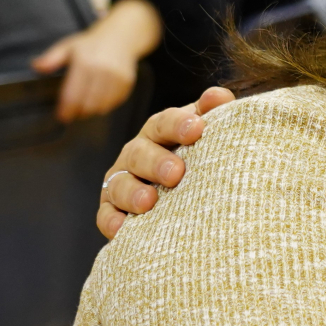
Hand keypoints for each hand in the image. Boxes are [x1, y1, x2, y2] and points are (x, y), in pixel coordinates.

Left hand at [34, 0, 161, 122]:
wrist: (120, 37)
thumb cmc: (90, 44)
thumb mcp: (67, 47)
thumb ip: (51, 58)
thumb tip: (35, 66)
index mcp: (85, 62)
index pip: (73, 95)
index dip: (66, 110)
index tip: (61, 117)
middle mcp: (102, 71)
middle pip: (88, 105)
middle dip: (78, 113)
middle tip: (72, 113)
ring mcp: (117, 78)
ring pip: (101, 107)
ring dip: (91, 111)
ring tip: (84, 107)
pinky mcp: (127, 83)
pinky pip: (114, 104)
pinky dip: (105, 106)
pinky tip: (98, 100)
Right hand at [96, 86, 236, 239]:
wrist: (185, 195)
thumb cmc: (197, 156)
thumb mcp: (204, 132)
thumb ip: (212, 113)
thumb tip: (219, 97)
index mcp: (159, 131)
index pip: (165, 122)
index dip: (179, 124)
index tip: (197, 129)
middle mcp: (136, 153)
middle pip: (139, 153)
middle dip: (156, 162)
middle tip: (176, 173)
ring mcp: (121, 181)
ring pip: (119, 184)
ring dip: (132, 193)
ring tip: (149, 202)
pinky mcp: (112, 209)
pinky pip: (106, 215)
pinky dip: (112, 221)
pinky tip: (122, 229)